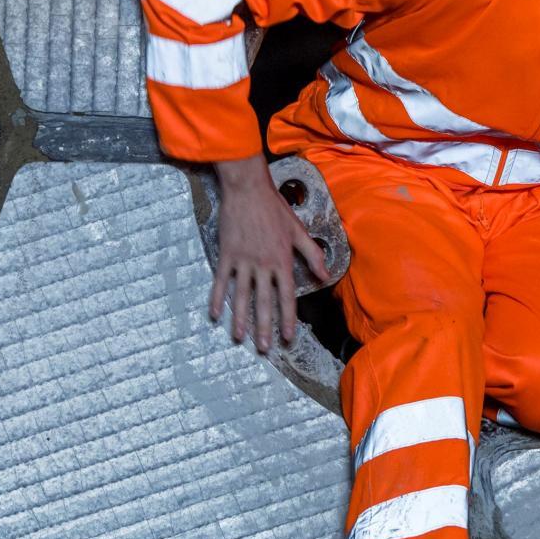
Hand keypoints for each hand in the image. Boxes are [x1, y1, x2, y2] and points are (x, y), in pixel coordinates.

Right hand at [209, 156, 329, 353]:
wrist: (248, 189)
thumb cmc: (275, 208)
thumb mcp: (298, 230)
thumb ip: (313, 254)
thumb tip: (325, 275)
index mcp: (282, 260)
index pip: (287, 296)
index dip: (287, 318)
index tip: (288, 337)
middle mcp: (263, 264)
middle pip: (263, 302)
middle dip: (264, 327)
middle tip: (263, 349)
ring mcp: (243, 260)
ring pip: (241, 296)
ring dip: (240, 319)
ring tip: (239, 338)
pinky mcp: (227, 254)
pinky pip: (221, 280)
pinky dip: (217, 297)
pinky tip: (214, 313)